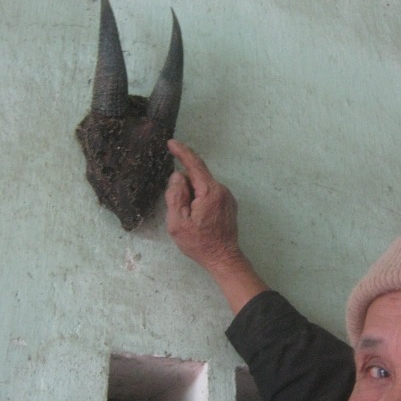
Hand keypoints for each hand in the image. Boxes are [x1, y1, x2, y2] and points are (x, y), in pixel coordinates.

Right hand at [166, 140, 241, 269]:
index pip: (194, 165)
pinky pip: (209, 194)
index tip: (171, 143)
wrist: (223, 258)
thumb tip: (177, 176)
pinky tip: (196, 218)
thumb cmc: (199, 243)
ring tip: (189, 219)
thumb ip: (175, 195)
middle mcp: (222, 190)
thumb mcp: (178, 222)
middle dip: (183, 187)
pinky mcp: (228, 204)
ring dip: (191, 196)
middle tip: (178, 210)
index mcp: (210, 191)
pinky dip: (199, 200)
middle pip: (197, 177)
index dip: (182, 152)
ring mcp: (227, 197)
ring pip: (202, 186)